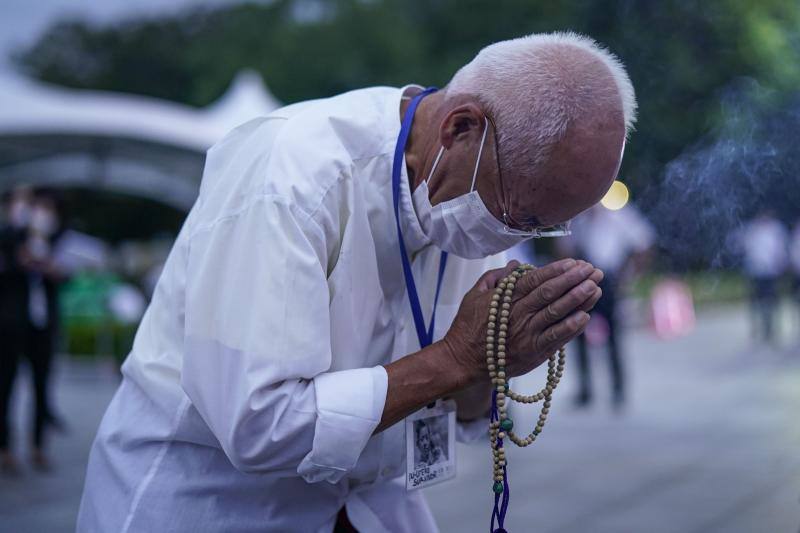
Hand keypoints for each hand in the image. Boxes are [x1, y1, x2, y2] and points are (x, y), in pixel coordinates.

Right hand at [442, 258, 601, 386]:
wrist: (462, 360)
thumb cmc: (468, 326)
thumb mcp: (474, 296)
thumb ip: (495, 278)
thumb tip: (516, 265)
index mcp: (505, 298)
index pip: (535, 279)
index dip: (556, 270)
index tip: (574, 262)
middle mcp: (518, 313)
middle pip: (550, 293)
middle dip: (573, 279)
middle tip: (592, 269)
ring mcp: (527, 333)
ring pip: (556, 312)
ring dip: (578, 299)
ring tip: (595, 287)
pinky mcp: (533, 351)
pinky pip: (556, 337)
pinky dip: (571, 327)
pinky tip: (586, 316)